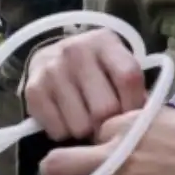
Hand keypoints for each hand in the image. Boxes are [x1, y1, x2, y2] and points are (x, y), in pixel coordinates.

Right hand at [22, 30, 147, 141]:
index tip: (132, 117)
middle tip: (106, 123)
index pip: (128, 77)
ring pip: (81, 125)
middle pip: (105, 108)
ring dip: (86, 131)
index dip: (134, 105)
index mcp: (104, 41)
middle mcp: (76, 51)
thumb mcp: (116, 65)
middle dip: (109, 124)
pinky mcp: (33, 90)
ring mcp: (52, 69)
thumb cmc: (95, 67)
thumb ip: (132, 88)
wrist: (50, 57)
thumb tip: (142, 123)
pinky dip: (65, 133)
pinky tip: (66, 118)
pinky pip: (58, 131)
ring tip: (86, 119)